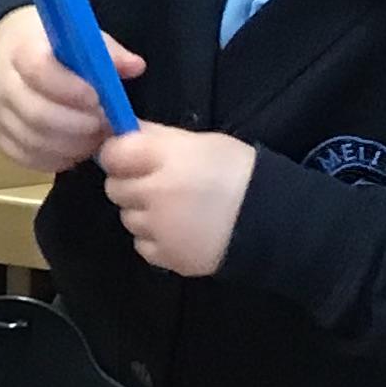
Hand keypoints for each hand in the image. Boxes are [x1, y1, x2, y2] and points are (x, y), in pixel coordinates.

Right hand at [0, 4, 146, 173]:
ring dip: (72, 145)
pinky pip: (28, 159)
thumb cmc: (46, 45)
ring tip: (96, 137)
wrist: (2, 56)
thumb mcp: (73, 35)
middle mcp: (1, 85)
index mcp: (19, 51)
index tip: (99, 98)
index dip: (71, 88)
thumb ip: (104, 51)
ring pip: (34, 141)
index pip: (39, 71)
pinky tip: (77, 149)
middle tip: (106, 125)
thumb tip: (135, 67)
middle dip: (78, 125)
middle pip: (37, 114)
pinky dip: (58, 158)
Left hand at [96, 123, 256, 279]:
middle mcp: (155, 195)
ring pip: (128, 217)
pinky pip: (142, 244)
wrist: (272, 222)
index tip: (131, 156)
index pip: (113, 154)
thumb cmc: (239, 173)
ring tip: (175, 208)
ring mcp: (159, 230)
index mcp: (166, 160)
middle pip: (115, 187)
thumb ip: (159, 136)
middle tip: (158, 182)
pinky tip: (179, 230)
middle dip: (131, 182)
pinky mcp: (166, 257)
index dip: (119, 153)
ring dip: (142, 211)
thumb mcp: (203, 142)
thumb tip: (123, 128)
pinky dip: (154, 237)